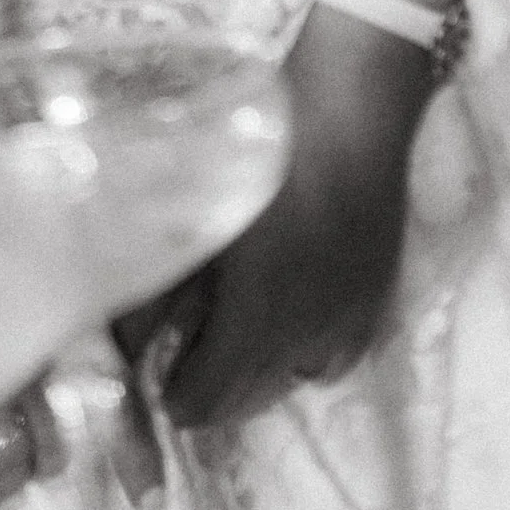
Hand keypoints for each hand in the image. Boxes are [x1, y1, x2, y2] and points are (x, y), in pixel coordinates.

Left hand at [125, 15, 427, 434]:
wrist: (350, 106)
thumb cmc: (265, 148)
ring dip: (264, 370)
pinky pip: (336, 354)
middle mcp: (308, 336)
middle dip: (216, 387)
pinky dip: (310, 348)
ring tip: (244, 324)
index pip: (207, 403)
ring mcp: (350, 321)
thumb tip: (130, 345)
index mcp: (257, 318)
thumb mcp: (199, 218)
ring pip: (296, 379)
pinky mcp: (379, 299)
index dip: (177, 394)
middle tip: (195, 348)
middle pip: (249, 401)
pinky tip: (296, 306)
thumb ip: (159, 290)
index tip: (164, 371)